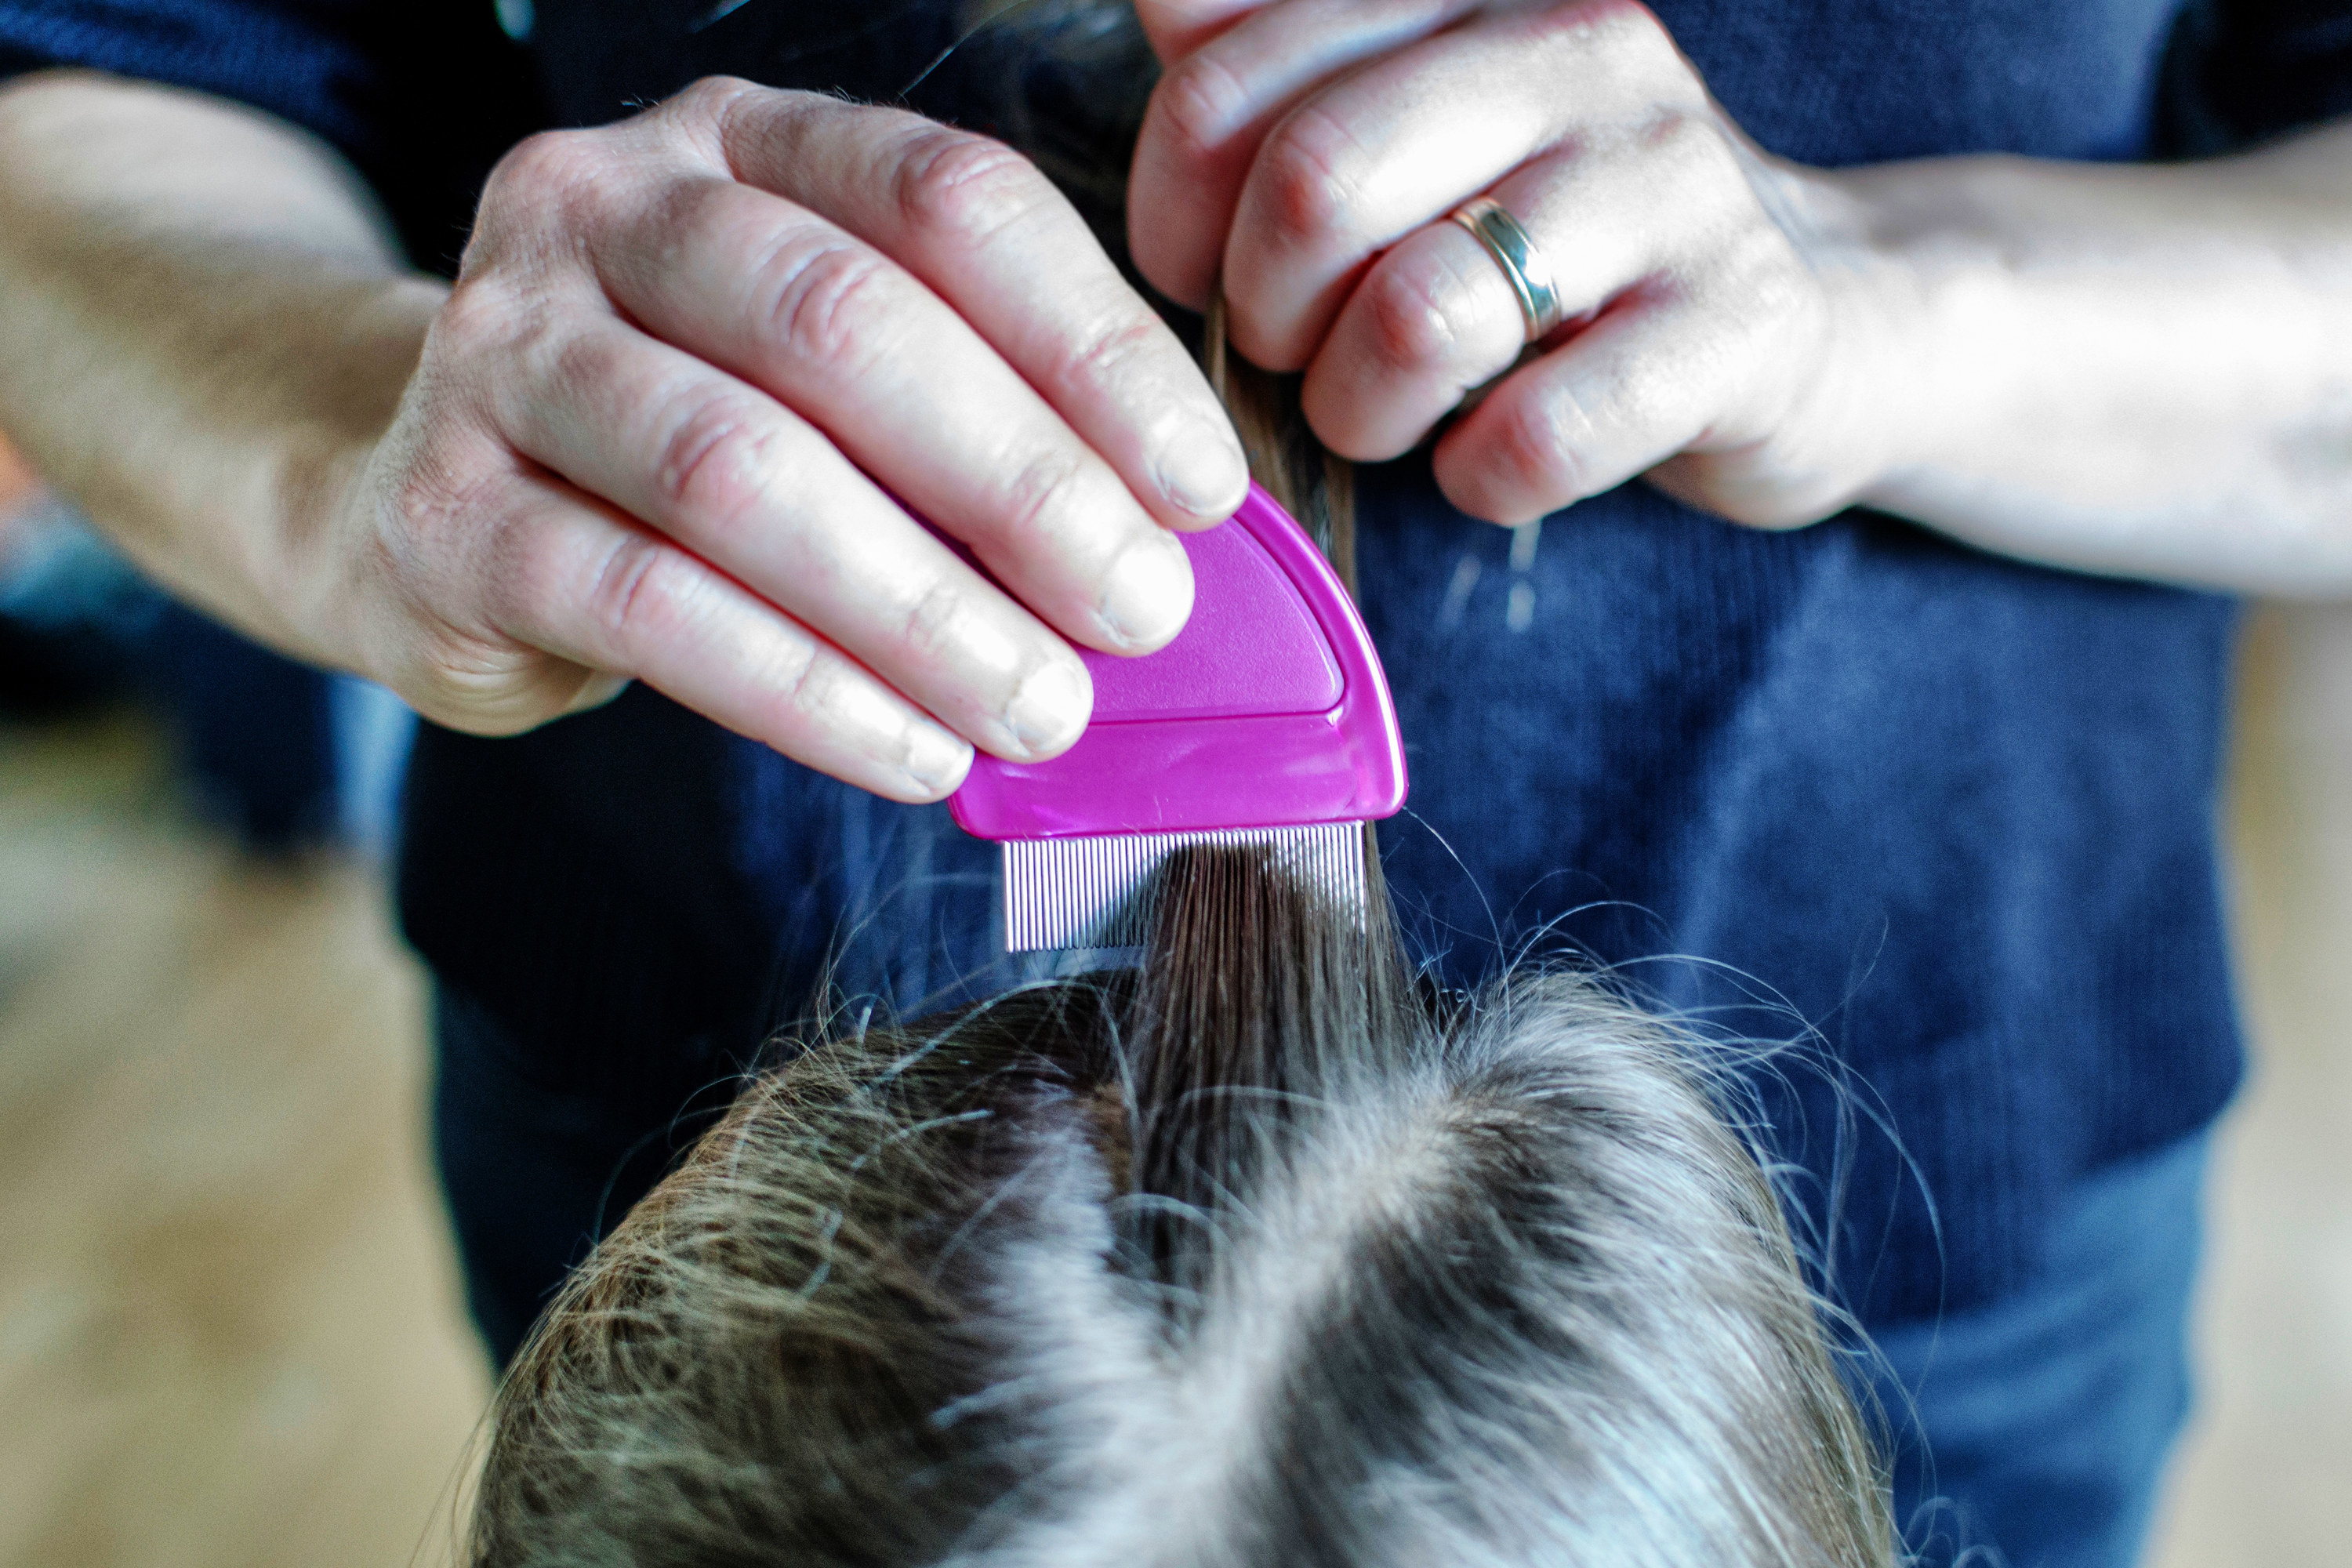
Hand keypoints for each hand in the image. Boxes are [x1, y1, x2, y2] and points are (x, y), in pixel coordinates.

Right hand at [330, 78, 1248, 800]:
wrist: (428, 499)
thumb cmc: (688, 437)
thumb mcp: (824, 376)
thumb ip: (972, 411)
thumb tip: (1164, 541)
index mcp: (742, 143)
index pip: (950, 202)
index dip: (1096, 349)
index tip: (1201, 488)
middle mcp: (607, 207)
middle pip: (846, 326)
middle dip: (1022, 485)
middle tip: (1140, 613)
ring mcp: (504, 350)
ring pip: (742, 471)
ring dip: (924, 610)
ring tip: (1044, 708)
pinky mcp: (447, 514)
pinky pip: (651, 609)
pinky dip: (807, 693)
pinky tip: (916, 754)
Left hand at [1127, 0, 1891, 529]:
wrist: (1813, 315)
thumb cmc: (1564, 242)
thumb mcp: (1429, 127)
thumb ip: (1289, 65)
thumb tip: (1160, 7)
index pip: (1227, 75)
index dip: (1170, 207)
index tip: (1198, 275)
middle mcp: (1575, 54)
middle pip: (1313, 182)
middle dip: (1263, 310)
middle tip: (1294, 356)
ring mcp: (1668, 187)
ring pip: (1417, 315)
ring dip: (1358, 409)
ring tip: (1383, 417)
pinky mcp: (1734, 328)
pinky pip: (1538, 436)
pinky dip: (1478, 478)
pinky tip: (1489, 462)